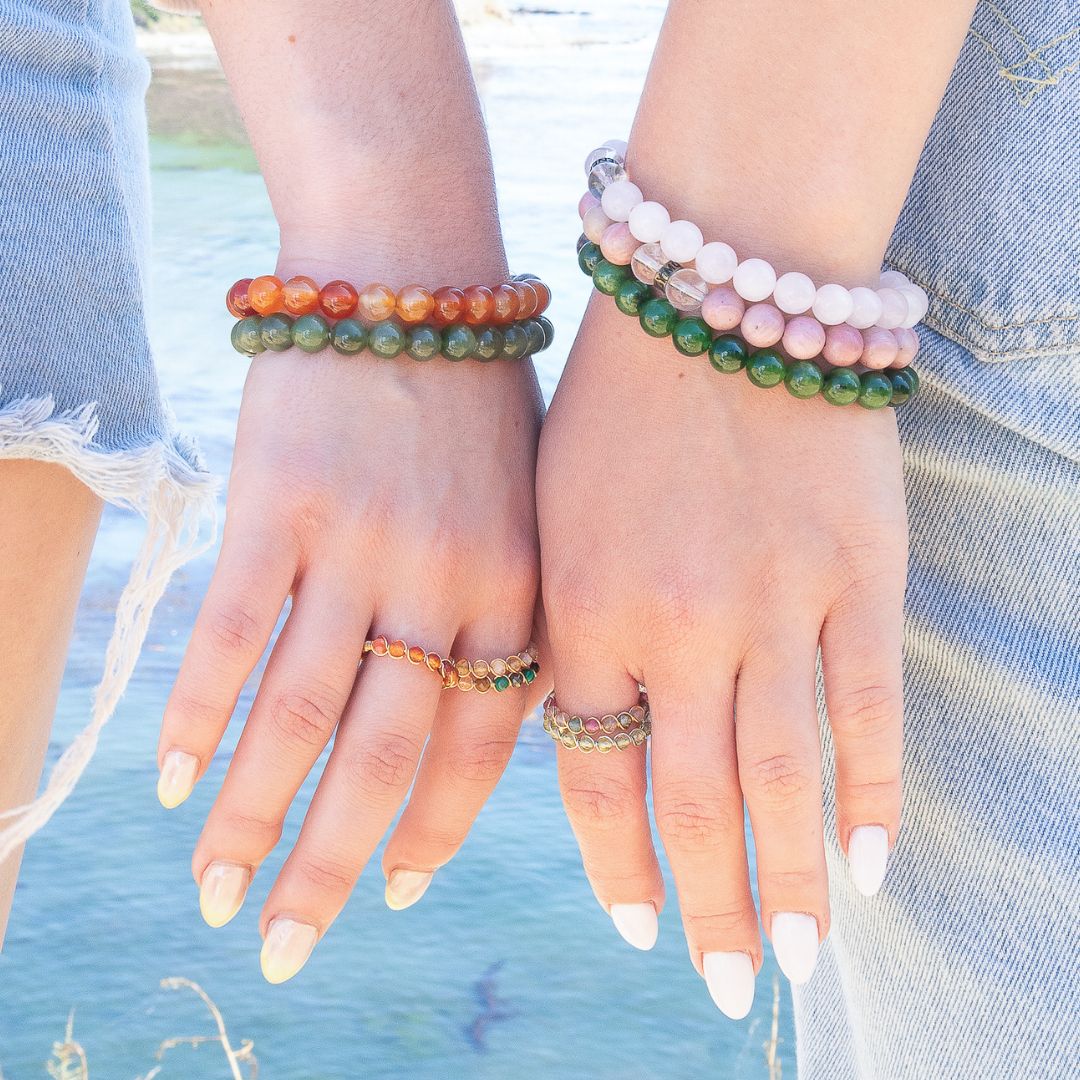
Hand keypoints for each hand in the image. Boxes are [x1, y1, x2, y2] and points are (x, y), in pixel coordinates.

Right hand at [157, 291, 544, 981]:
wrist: (414, 271)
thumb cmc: (478, 398)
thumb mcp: (530, 511)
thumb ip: (504, 615)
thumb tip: (462, 722)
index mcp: (520, 595)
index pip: (479, 754)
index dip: (434, 835)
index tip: (394, 891)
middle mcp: (447, 584)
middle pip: (385, 762)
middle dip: (333, 867)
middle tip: (286, 950)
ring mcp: (361, 545)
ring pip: (299, 715)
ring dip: (251, 816)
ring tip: (216, 892)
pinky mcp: (281, 503)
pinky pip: (231, 633)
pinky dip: (198, 714)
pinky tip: (170, 782)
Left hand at [537, 296, 906, 1016]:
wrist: (718, 284)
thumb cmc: (616, 397)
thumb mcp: (551, 512)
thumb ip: (562, 623)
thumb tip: (582, 726)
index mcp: (579, 608)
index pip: (591, 776)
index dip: (613, 864)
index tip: (634, 923)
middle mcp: (672, 623)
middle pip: (689, 804)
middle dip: (708, 910)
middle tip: (729, 985)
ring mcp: (773, 600)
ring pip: (782, 778)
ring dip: (792, 881)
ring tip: (800, 956)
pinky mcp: (858, 571)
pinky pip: (870, 710)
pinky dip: (875, 794)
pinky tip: (872, 860)